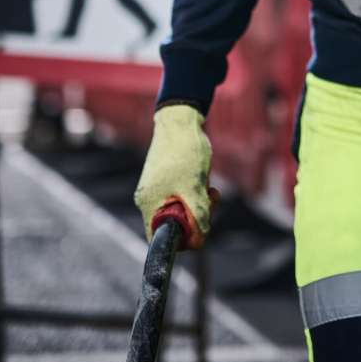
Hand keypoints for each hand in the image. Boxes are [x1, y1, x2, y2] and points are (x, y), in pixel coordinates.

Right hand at [134, 104, 213, 248]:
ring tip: (211, 190)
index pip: (160, 238)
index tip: (201, 228)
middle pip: (174, 226)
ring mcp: (157, 189)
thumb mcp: (195, 188)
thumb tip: (199, 240)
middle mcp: (149, 199)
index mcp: (149, 203)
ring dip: (200, 205)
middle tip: (211, 201)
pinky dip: (196, 195)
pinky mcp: (167, 181)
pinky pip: (183, 198)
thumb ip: (197, 215)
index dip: (183, 239)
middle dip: (197, 218)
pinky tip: (206, 184)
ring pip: (182, 211)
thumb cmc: (185, 153)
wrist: (181, 122)